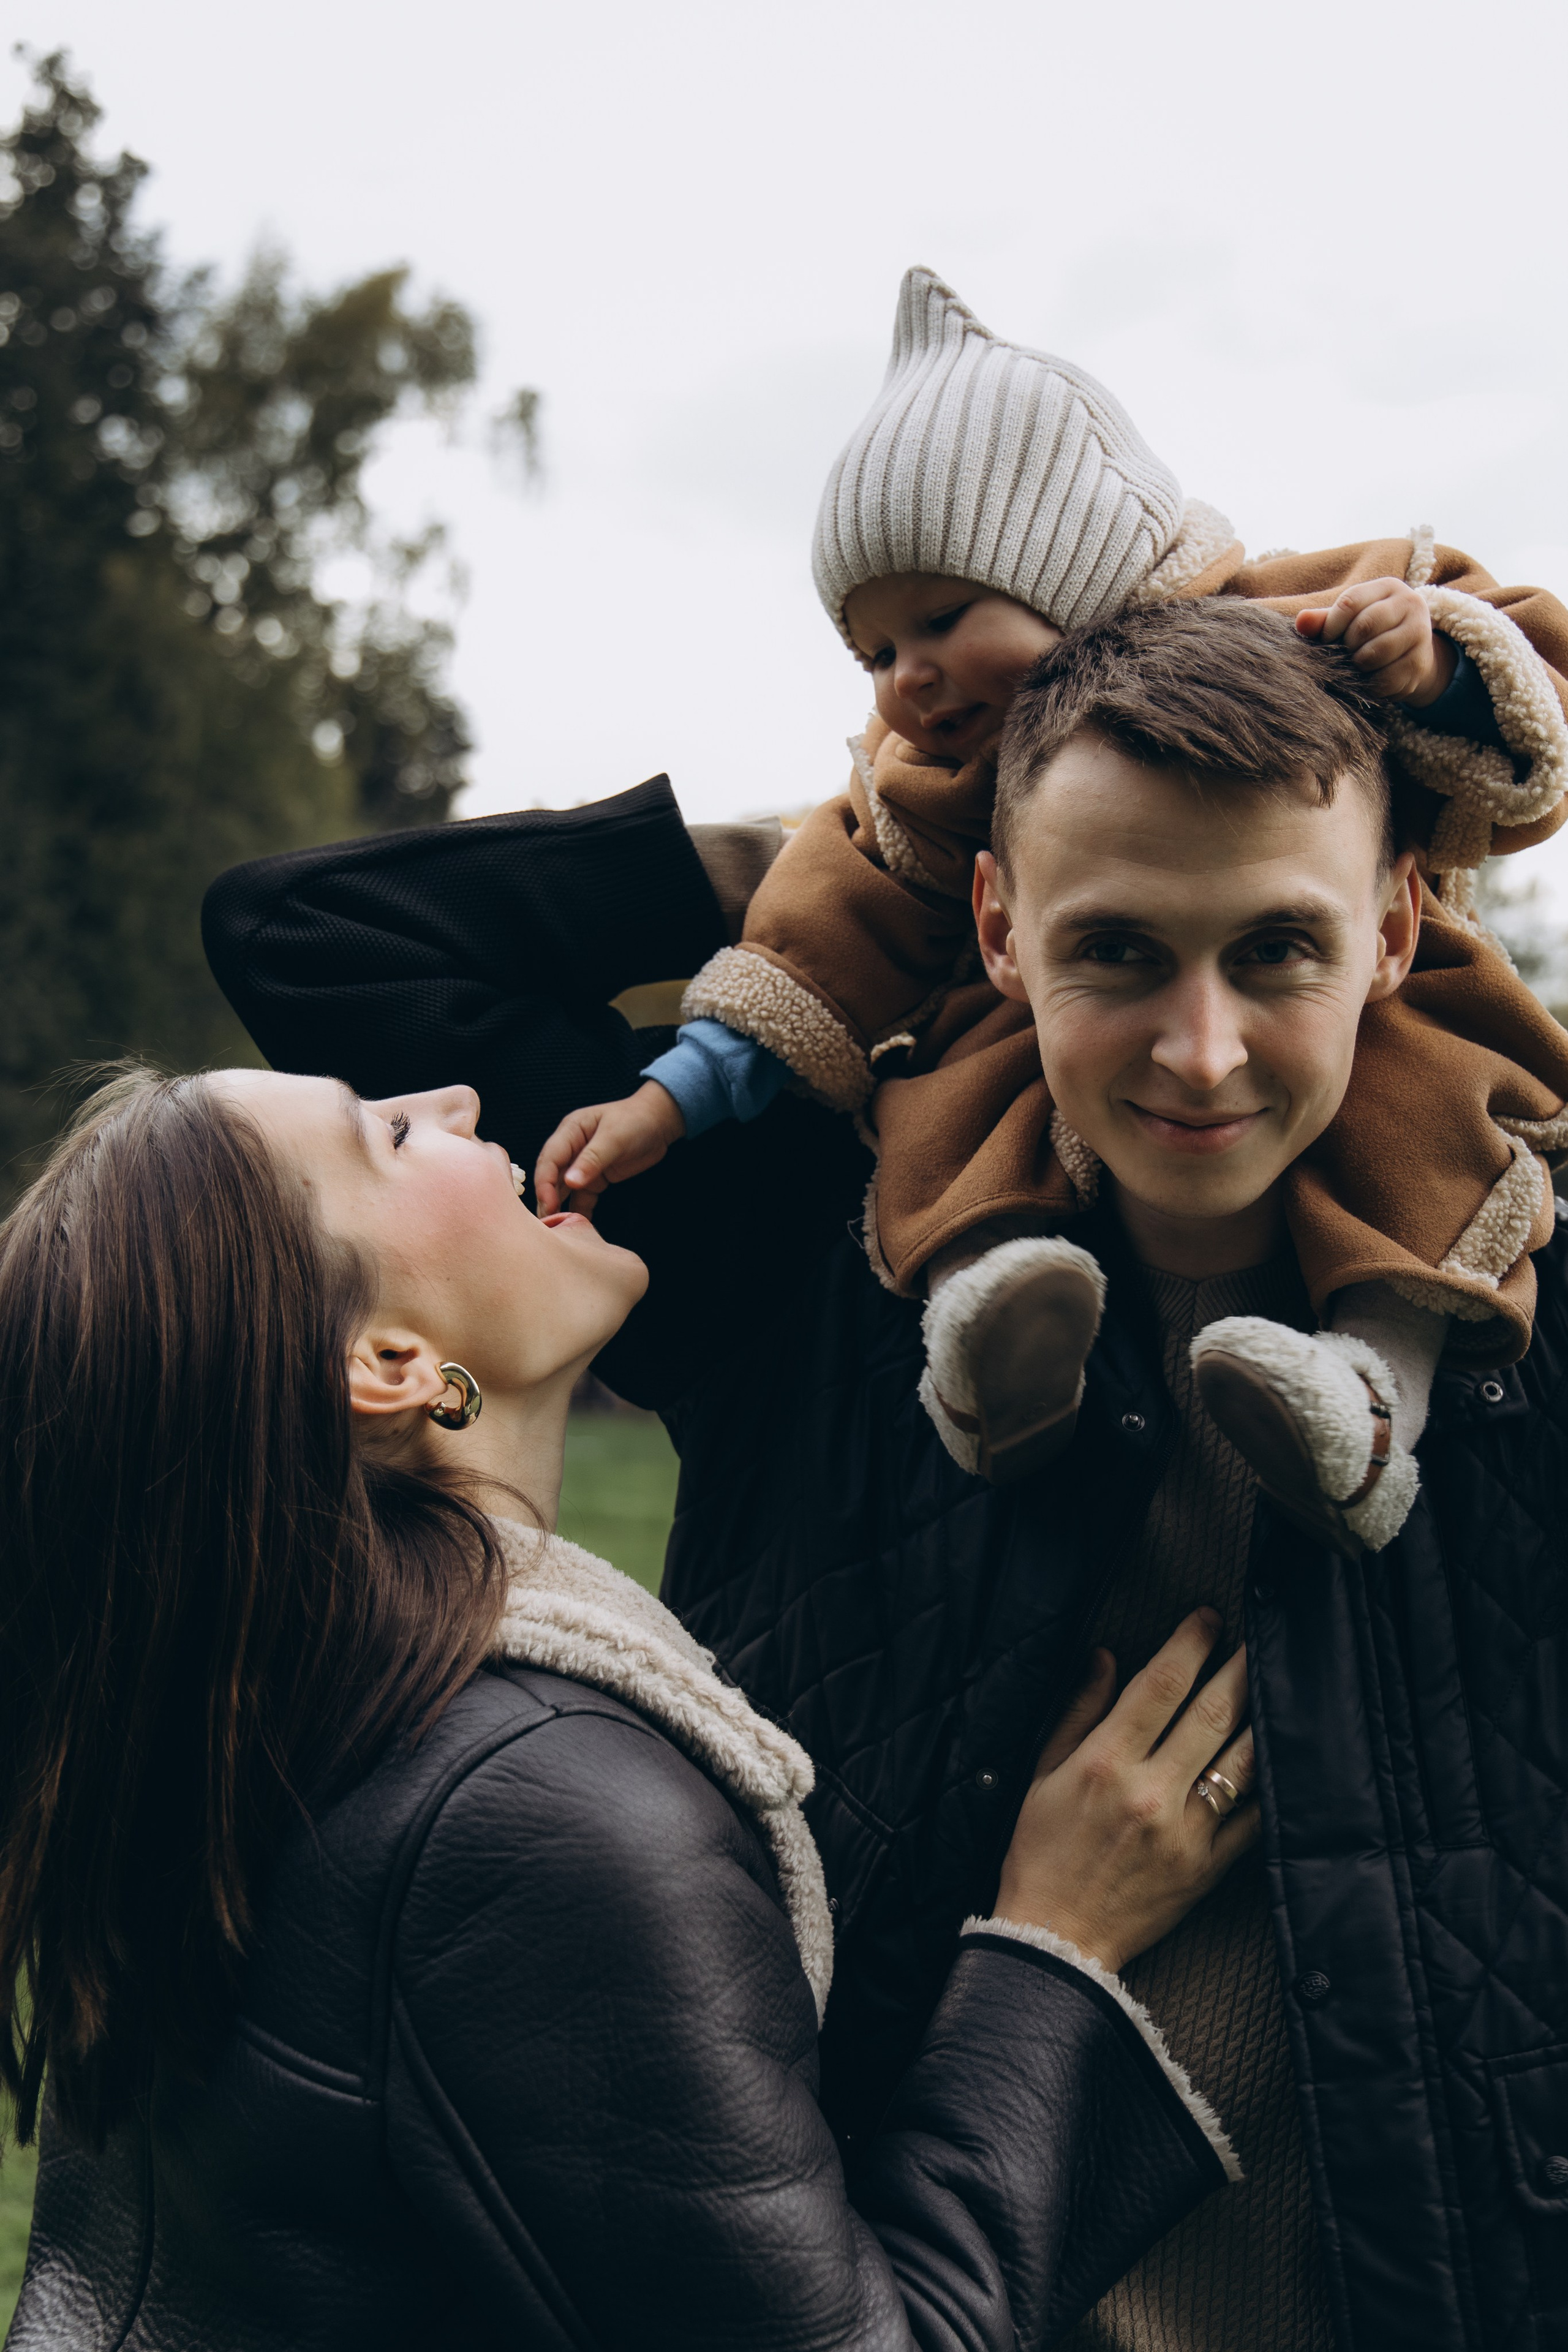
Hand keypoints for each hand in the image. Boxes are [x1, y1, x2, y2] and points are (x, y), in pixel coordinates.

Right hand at [534, 1081, 686, 1214]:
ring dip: (559, 1208)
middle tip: (546, 1224)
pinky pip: (582, 1197)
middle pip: (552, 1176)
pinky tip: (578, 1227)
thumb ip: (592, 1159)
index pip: (549, 1159)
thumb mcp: (615, 1138)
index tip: (548, 1204)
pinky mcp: (594, 1178)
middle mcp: (571, 1148)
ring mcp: (582, 1165)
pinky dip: (579, 1211)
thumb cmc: (636, 1121)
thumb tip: (570, 1182)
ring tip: (556, 1230)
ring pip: (564, 1189)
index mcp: (570, 1131)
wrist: (659, 1123)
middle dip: (547, 1199)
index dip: (545, 1183)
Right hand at [995, 1609, 1257, 1973]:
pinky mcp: (1208, 1867)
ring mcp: (1186, 1832)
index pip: (1160, 1684)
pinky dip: (1267, 1782)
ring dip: (1262, 1715)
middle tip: (1258, 1636)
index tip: (1208, 1617)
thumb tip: (1107, 1656)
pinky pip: (1252, 1817)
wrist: (1057, 1940)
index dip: (1190, 1642)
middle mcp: (1150, 1792)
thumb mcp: (1041, 1773)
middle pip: (1212, 1712)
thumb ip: (1078, 1710)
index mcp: (1105, 1762)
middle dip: (1240, 1665)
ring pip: (1242, 1760)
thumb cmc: (1041, 1852)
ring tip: (1275, 1684)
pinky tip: (1276, 1754)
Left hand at [1294, 576, 1455, 706]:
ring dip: (1359, 666)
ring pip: (1377, 652)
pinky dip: (1371, 685)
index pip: (1350, 601)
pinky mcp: (1421, 662)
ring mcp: (1420, 632)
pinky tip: (1370, 680)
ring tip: (1357, 667)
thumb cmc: (1369, 634)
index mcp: (1387, 587)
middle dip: (1347, 647)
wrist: (1409, 655)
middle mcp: (1410, 603)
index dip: (1331, 626)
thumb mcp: (1348, 621)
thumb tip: (1301, 621)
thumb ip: (1323, 621)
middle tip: (1345, 656)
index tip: (1326, 640)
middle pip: (1365, 626)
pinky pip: (1387, 678)